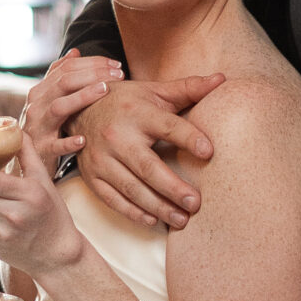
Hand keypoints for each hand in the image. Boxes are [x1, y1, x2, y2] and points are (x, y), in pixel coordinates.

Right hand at [21, 52, 125, 166]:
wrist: (22, 159)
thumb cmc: (43, 127)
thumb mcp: (48, 100)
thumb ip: (58, 76)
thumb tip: (75, 52)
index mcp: (40, 91)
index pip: (66, 68)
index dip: (92, 63)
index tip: (116, 64)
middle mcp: (37, 106)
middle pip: (64, 83)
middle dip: (93, 75)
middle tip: (118, 75)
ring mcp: (38, 127)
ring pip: (59, 107)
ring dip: (83, 97)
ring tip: (104, 90)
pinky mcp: (42, 150)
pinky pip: (55, 145)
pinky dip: (69, 142)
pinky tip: (84, 139)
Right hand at [73, 74, 224, 231]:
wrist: (79, 108)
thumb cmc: (127, 102)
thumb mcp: (155, 91)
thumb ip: (188, 88)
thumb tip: (221, 79)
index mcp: (138, 113)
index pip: (168, 126)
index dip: (188, 138)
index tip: (208, 152)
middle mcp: (117, 137)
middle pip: (148, 167)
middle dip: (173, 188)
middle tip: (196, 203)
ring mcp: (101, 159)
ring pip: (131, 188)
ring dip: (157, 207)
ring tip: (182, 219)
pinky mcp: (91, 176)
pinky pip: (112, 199)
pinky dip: (132, 212)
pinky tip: (152, 221)